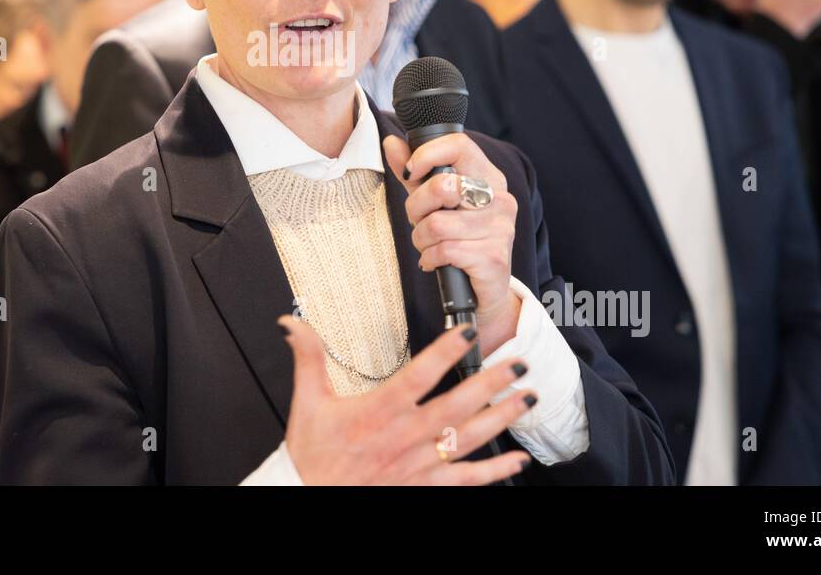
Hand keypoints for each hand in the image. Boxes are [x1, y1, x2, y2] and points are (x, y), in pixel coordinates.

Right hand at [280, 316, 534, 484]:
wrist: (308, 497)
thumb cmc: (313, 454)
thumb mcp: (308, 401)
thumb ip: (308, 357)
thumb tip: (293, 323)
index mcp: (380, 410)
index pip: (421, 374)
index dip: (447, 350)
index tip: (469, 332)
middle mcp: (405, 436)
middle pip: (458, 404)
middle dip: (493, 381)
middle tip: (519, 363)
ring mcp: (419, 463)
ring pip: (470, 437)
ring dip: (502, 417)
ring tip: (527, 397)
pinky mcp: (424, 486)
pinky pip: (467, 479)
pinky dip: (495, 471)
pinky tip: (517, 460)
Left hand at [383, 132, 520, 356]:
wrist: (484, 293)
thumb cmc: (459, 241)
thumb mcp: (433, 204)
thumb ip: (414, 174)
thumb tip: (391, 142)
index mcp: (488, 178)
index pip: (458, 145)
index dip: (426, 155)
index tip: (411, 173)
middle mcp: (500, 199)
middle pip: (442, 185)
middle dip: (416, 208)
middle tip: (419, 221)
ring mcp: (500, 228)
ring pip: (436, 224)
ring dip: (421, 239)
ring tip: (430, 246)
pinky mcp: (493, 257)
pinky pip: (444, 250)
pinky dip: (430, 258)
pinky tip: (436, 262)